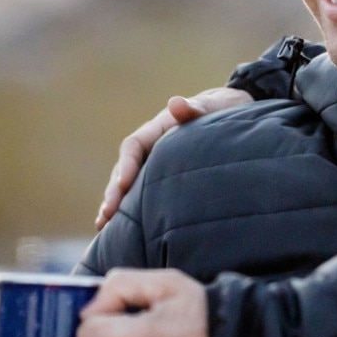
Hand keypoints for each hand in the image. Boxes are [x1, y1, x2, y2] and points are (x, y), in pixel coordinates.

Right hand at [96, 87, 251, 229]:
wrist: (232, 113)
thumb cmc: (222, 109)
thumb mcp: (213, 106)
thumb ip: (195, 107)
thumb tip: (176, 104)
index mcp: (159, 128)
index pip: (135, 145)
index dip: (126, 164)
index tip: (123, 184)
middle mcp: (152, 148)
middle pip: (125, 170)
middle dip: (115, 192)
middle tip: (108, 214)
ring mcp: (155, 165)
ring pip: (129, 186)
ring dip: (117, 205)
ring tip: (104, 227)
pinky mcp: (163, 181)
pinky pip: (143, 196)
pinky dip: (130, 212)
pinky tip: (119, 232)